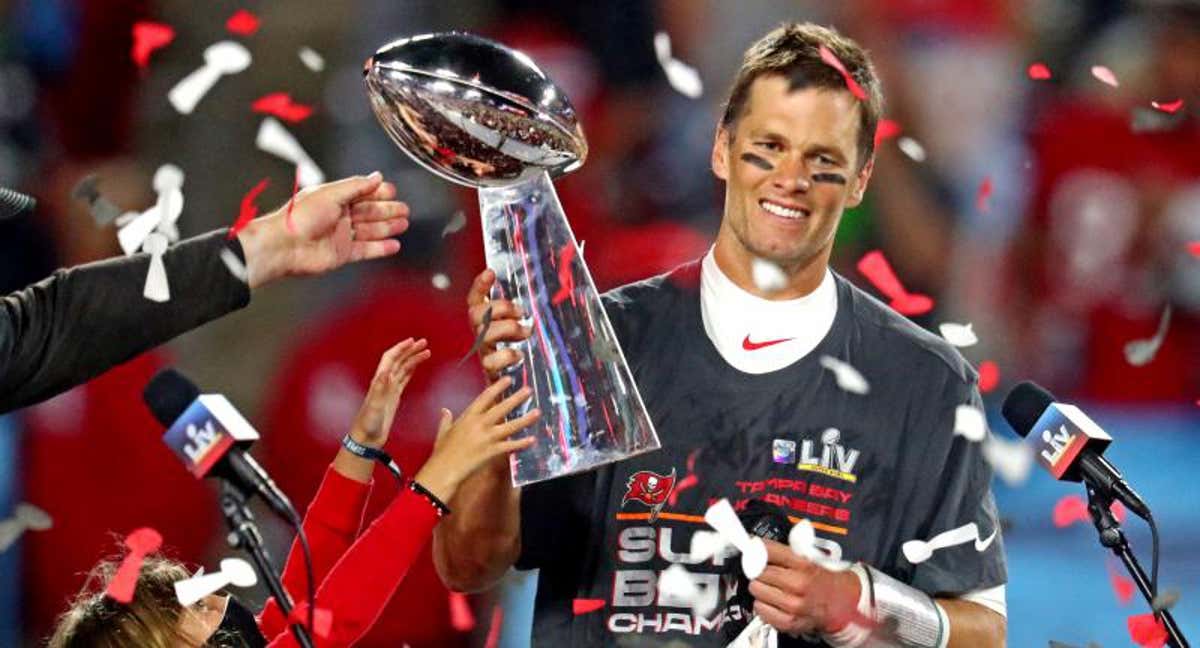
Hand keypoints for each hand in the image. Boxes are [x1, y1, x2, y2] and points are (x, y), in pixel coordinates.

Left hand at [237, 172, 410, 288]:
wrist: (284, 246)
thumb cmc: (299, 217)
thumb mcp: (330, 193)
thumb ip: (356, 186)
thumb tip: (377, 177)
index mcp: (334, 198)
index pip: (362, 193)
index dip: (378, 192)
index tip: (393, 191)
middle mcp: (338, 216)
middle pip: (369, 212)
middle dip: (387, 210)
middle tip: (404, 209)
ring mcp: (341, 235)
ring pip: (370, 230)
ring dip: (387, 227)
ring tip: (403, 224)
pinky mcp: (342, 253)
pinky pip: (366, 250)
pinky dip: (381, 247)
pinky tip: (394, 244)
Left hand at [349, 338, 430, 447]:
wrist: (367, 437)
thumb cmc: (368, 424)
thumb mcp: (374, 406)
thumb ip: (379, 389)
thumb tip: (386, 371)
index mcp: (379, 381)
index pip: (390, 359)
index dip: (400, 348)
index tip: (412, 341)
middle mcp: (384, 382)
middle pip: (399, 360)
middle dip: (410, 350)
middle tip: (424, 342)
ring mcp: (389, 389)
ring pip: (403, 368)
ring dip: (413, 359)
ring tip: (427, 352)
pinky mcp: (394, 396)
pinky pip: (404, 379)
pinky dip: (411, 370)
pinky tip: (416, 366)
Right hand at [414, 376, 539, 502]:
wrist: (443, 470)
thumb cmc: (442, 453)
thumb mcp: (443, 432)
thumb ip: (446, 420)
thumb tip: (445, 410)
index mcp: (468, 417)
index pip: (485, 397)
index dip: (498, 387)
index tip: (508, 379)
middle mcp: (479, 424)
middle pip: (501, 408)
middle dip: (516, 398)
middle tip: (528, 390)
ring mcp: (487, 438)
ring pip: (510, 426)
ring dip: (525, 419)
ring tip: (537, 412)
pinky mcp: (492, 452)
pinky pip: (510, 446)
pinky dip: (522, 443)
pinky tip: (532, 439)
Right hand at [466, 269, 531, 378]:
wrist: (507, 382)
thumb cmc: (512, 348)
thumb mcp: (513, 323)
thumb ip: (513, 309)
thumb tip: (521, 287)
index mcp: (482, 319)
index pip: (474, 298)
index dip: (479, 285)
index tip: (490, 273)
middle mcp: (477, 333)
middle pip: (476, 314)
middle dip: (501, 308)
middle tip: (521, 312)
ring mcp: (480, 350)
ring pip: (484, 335)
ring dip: (509, 329)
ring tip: (526, 331)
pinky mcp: (488, 368)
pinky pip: (491, 362)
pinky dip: (507, 356)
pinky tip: (518, 355)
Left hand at [749, 539, 861, 636]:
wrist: (839, 602)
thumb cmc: (819, 578)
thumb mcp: (808, 556)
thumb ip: (782, 550)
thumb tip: (756, 544)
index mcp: (803, 564)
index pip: (768, 551)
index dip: (757, 549)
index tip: (753, 549)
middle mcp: (798, 584)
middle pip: (758, 571)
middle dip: (759, 570)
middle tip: (766, 571)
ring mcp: (793, 605)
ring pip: (756, 590)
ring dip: (760, 588)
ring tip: (772, 587)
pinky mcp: (788, 622)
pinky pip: (760, 609)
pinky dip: (762, 605)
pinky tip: (772, 601)